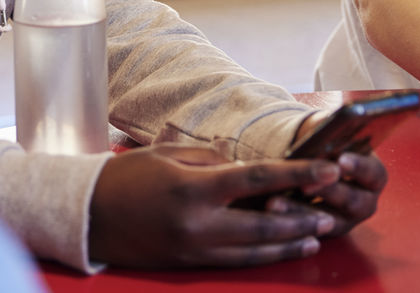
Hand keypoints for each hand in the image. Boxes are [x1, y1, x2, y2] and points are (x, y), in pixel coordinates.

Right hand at [87, 143, 378, 268]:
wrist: (88, 215)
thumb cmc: (127, 176)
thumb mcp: (168, 154)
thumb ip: (211, 159)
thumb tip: (247, 169)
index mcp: (194, 188)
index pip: (257, 179)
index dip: (297, 175)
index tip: (326, 168)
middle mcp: (200, 224)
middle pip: (265, 222)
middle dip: (302, 215)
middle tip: (331, 207)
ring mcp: (196, 249)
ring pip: (257, 249)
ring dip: (291, 240)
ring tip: (319, 231)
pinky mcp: (191, 265)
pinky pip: (238, 261)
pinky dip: (266, 254)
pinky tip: (285, 247)